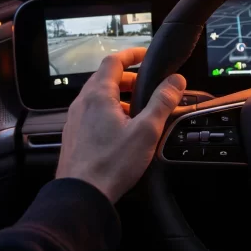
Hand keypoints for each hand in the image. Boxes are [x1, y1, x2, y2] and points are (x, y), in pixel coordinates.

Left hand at [56, 48, 185, 202]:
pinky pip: (91, 114)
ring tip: (137, 110)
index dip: (132, 54)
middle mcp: (82, 103)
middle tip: (147, 85)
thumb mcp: (146, 131)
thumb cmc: (111, 164)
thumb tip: (176, 81)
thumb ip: (162, 102)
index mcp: (97, 95)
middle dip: (128, 78)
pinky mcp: (74, 137)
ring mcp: (75, 120)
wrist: (82, 195)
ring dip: (118, 96)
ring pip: (97, 97)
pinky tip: (122, 131)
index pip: (113, 61)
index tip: (145, 55)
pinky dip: (108, 112)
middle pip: (104, 78)